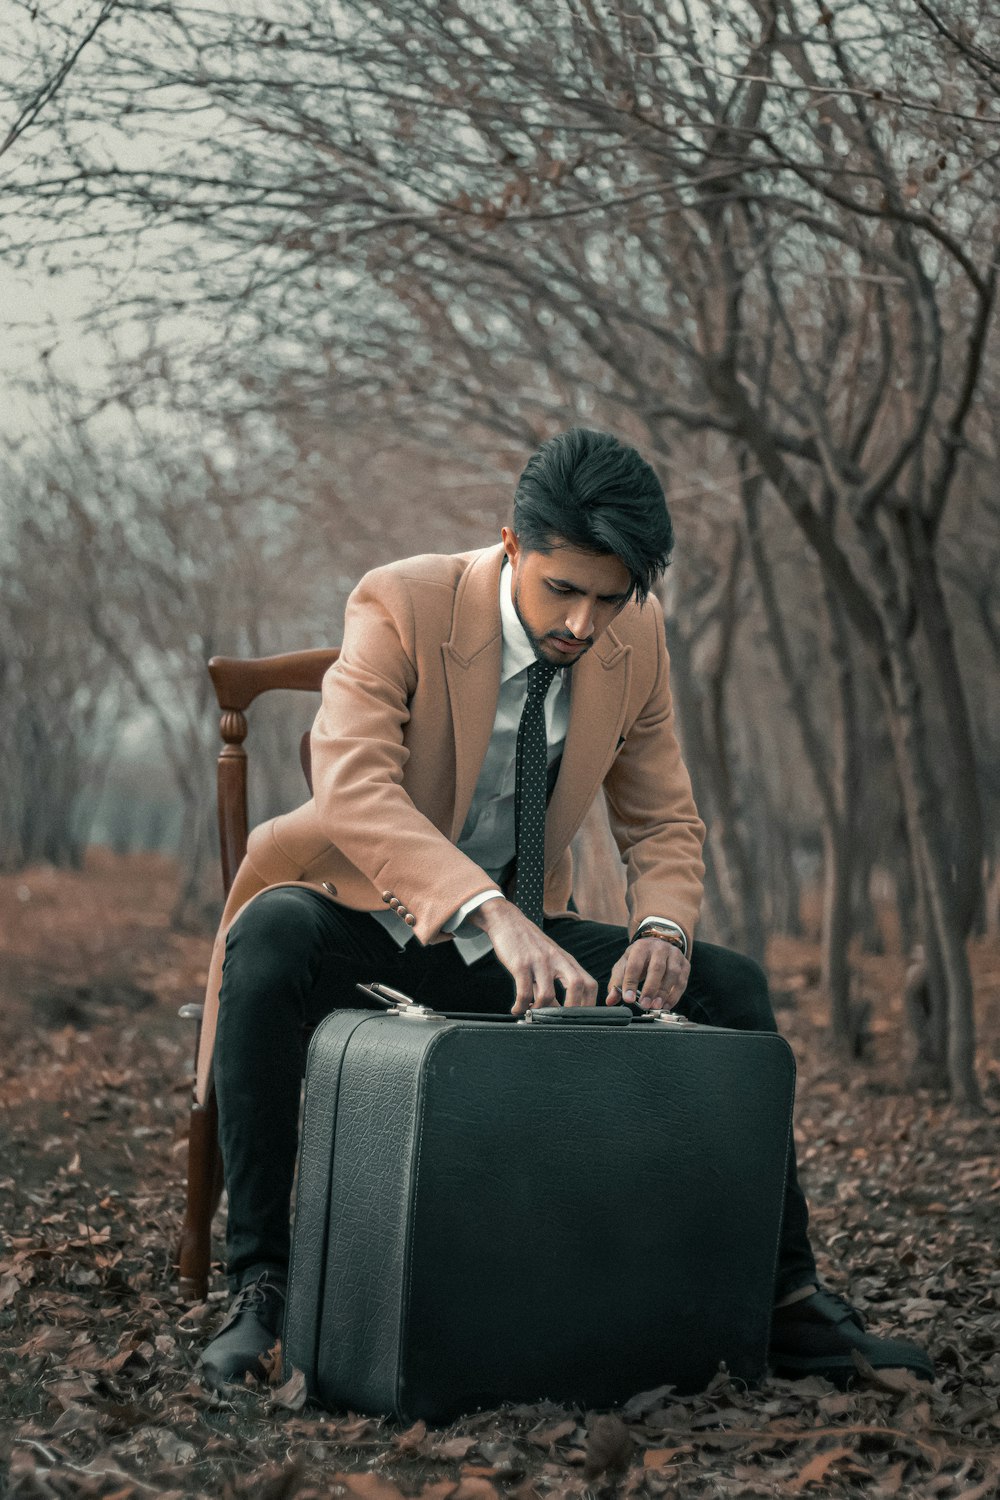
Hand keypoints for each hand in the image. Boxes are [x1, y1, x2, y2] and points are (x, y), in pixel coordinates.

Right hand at [468, 899, 598, 1014]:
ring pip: (548, 994)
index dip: (590, 1004)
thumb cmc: (529, 945)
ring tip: (531, 1014)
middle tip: (560, 1023)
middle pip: (577, 985)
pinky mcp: (520, 964)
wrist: (507, 921)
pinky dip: (520, 1006)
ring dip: (540, 1010)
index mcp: (566, 960)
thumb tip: (555, 1013)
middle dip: (573, 1009)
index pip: (589, 983)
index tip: (581, 1019)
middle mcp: (556, 960)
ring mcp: (539, 961)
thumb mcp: (547, 960)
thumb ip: (553, 984)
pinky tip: (516, 1009)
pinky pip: (523, 992)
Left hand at [606, 937, 689, 1010]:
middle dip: (650, 988)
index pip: (635, 965)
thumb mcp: (624, 965)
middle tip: (644, 1005)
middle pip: (656, 968)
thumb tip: (610, 1000)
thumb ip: (616, 982)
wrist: (659, 944)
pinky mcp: (685, 964)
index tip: (628, 999)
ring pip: (672, 973)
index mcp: (641, 947)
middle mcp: (659, 948)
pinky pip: (682, 981)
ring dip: (664, 992)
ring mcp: (674, 955)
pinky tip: (666, 1005)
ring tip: (655, 1006)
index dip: (630, 983)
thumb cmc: (638, 958)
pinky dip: (674, 995)